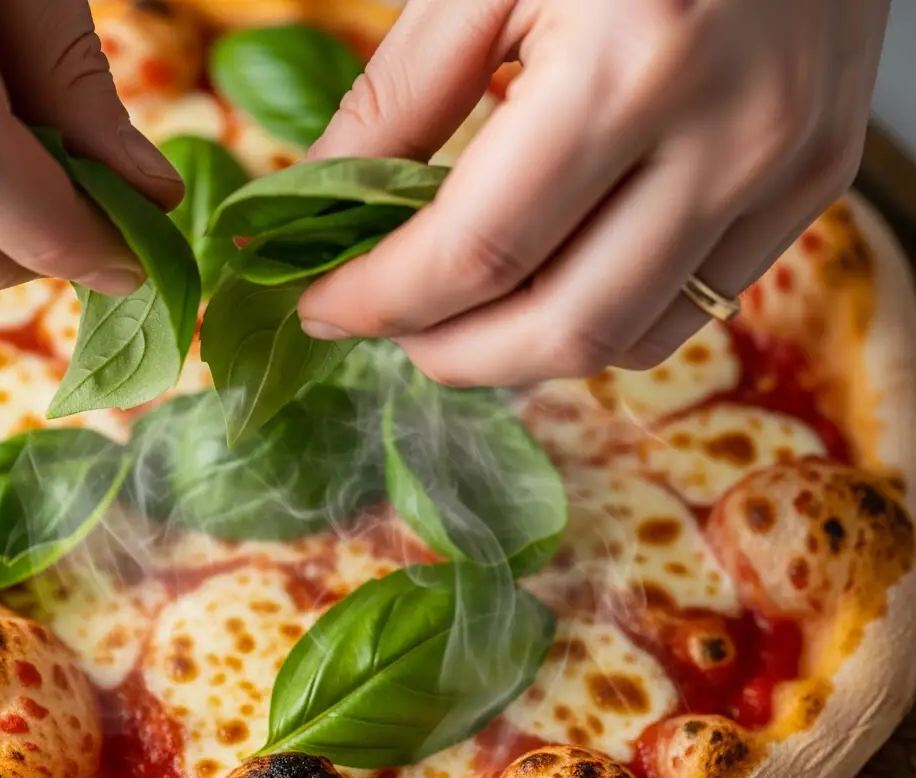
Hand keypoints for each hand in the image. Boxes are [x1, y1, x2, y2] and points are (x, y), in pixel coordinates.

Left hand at [297, 0, 888, 385]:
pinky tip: (547, 276)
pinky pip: (694, 306)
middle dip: (447, 353)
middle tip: (380, 324)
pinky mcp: (815, 179)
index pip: (477, 251)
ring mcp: (785, 167)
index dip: (379, 300)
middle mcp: (728, 137)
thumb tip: (321, 197)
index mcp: (631, 66)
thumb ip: (400, 93)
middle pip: (560, 329)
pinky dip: (602, 316)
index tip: (320, 306)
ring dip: (523, 351)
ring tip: (456, 309)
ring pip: (630, 341)